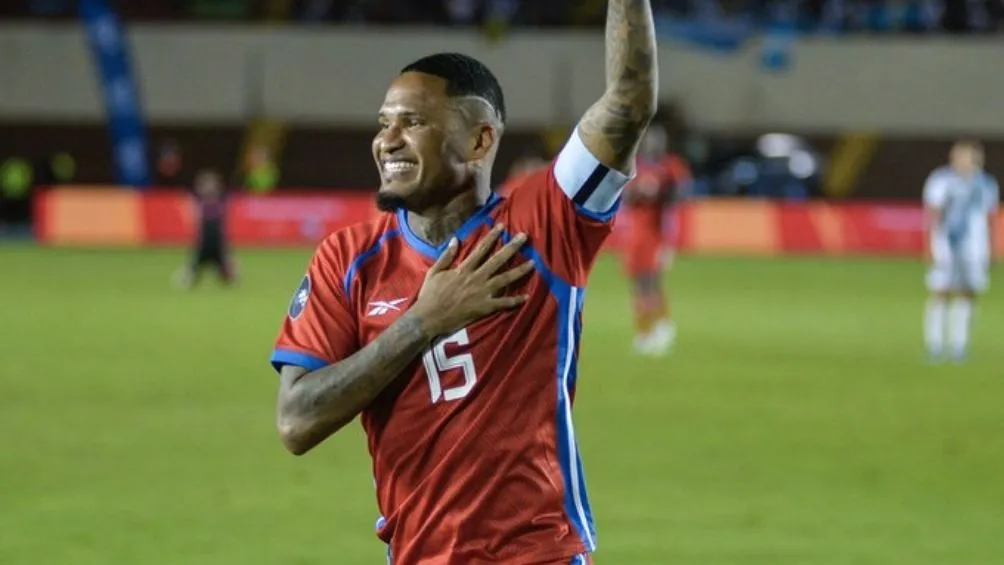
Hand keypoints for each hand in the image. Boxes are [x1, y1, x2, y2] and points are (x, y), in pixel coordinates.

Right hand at [412, 225, 533, 337]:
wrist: (429, 317)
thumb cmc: (430, 294)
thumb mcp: (434, 271)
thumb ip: (447, 256)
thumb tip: (456, 239)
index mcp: (464, 269)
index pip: (481, 249)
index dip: (492, 236)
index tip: (502, 226)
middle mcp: (476, 278)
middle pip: (497, 260)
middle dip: (512, 247)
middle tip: (524, 237)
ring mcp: (482, 293)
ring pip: (504, 279)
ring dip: (519, 270)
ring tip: (533, 263)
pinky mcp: (484, 307)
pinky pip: (503, 303)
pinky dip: (515, 300)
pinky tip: (526, 296)